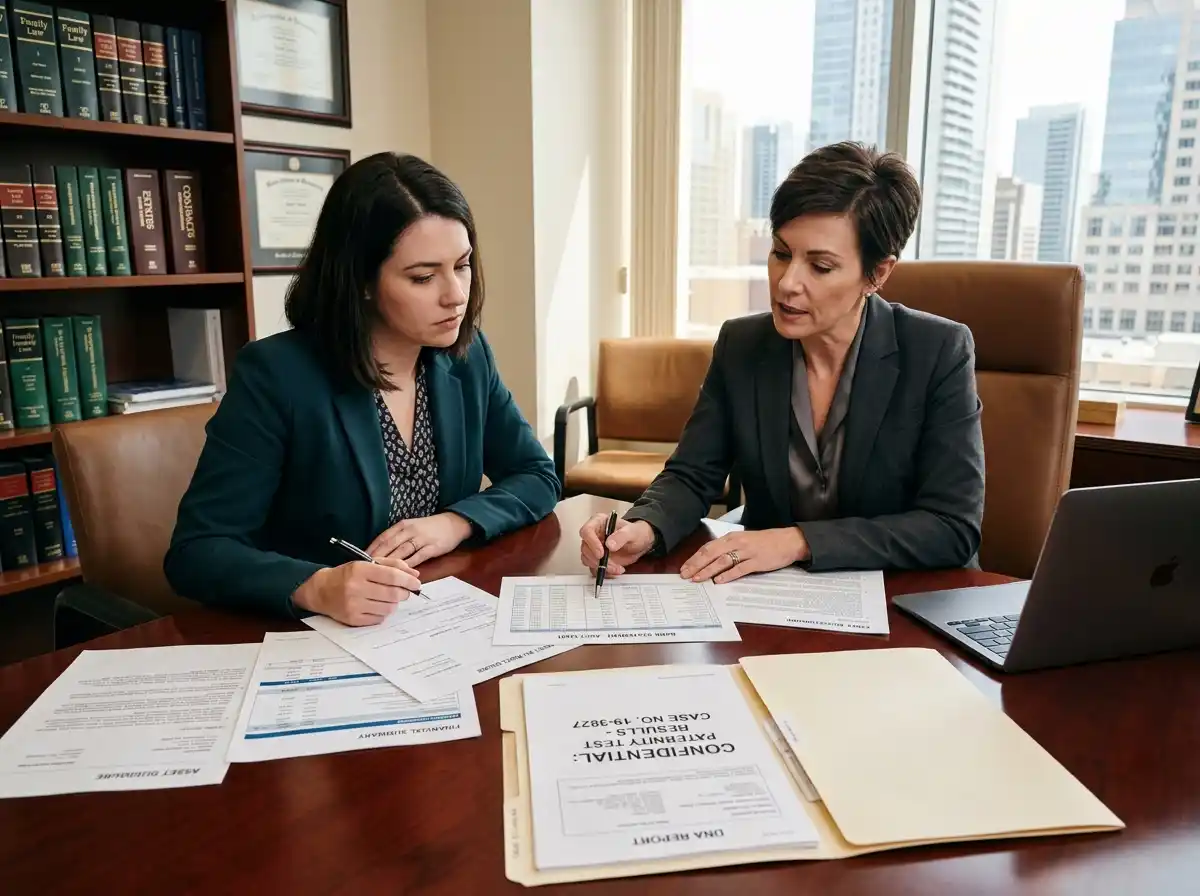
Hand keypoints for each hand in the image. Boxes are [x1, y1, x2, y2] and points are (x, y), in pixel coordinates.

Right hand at [292, 557, 421, 625]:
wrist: (321, 590)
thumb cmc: (347, 574)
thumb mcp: (367, 563)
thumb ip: (392, 565)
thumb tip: (414, 574)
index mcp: (359, 570)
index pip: (392, 576)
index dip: (408, 580)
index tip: (416, 583)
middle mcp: (355, 588)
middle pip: (393, 594)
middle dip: (404, 593)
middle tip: (403, 591)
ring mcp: (354, 606)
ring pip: (389, 608)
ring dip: (394, 603)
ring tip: (387, 597)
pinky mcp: (353, 620)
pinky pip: (379, 618)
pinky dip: (383, 612)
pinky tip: (376, 605)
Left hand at [367, 512, 473, 565]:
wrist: (453, 524)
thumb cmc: (429, 528)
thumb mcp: (411, 527)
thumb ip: (397, 538)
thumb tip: (379, 552)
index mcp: (402, 525)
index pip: (383, 537)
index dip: (371, 549)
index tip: (360, 560)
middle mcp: (410, 530)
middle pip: (390, 545)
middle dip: (377, 558)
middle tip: (365, 570)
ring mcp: (421, 539)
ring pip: (402, 552)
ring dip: (390, 563)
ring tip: (380, 574)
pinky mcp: (432, 547)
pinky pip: (417, 558)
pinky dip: (408, 566)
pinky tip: (401, 574)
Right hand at [579, 515, 655, 575]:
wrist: (641, 543)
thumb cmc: (636, 532)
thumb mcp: (632, 532)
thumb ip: (621, 536)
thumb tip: (609, 544)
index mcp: (599, 522)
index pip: (587, 531)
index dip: (591, 543)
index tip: (601, 553)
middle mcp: (594, 535)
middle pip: (585, 548)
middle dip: (597, 559)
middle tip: (611, 564)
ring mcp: (594, 548)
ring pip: (588, 560)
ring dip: (601, 567)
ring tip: (617, 568)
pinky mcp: (597, 559)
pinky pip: (594, 568)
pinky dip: (604, 572)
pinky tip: (615, 570)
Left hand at [679, 527, 809, 583]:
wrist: (789, 540)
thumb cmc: (764, 542)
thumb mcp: (743, 541)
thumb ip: (728, 549)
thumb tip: (710, 561)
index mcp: (731, 537)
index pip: (707, 547)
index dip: (694, 558)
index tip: (684, 568)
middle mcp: (737, 543)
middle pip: (711, 553)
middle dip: (696, 565)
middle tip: (685, 576)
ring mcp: (747, 552)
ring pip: (722, 561)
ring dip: (708, 570)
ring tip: (697, 579)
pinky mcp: (757, 562)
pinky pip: (740, 569)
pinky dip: (728, 575)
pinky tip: (718, 581)